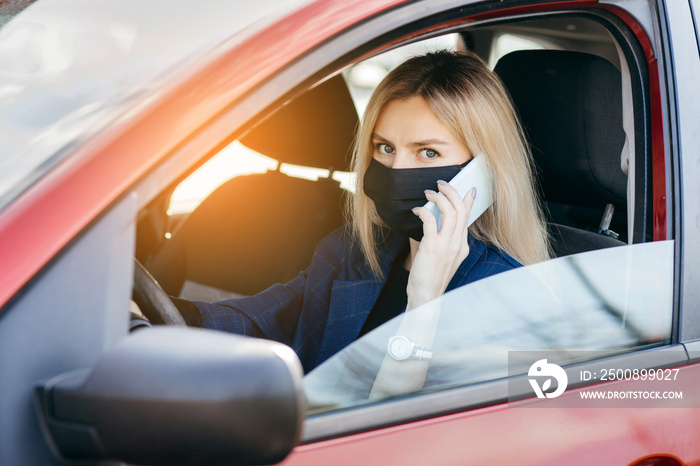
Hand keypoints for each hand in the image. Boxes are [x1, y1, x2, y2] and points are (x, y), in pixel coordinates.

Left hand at [406, 182, 475, 308]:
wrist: (426, 297)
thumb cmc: (428, 277)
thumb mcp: (437, 255)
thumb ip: (434, 236)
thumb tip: (424, 216)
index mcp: (462, 246)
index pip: (468, 217)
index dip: (469, 200)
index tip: (468, 189)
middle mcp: (458, 244)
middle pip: (461, 210)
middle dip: (452, 192)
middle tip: (441, 185)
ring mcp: (447, 245)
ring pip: (451, 212)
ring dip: (440, 198)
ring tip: (429, 192)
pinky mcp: (432, 247)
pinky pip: (430, 221)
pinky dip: (423, 211)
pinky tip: (416, 211)